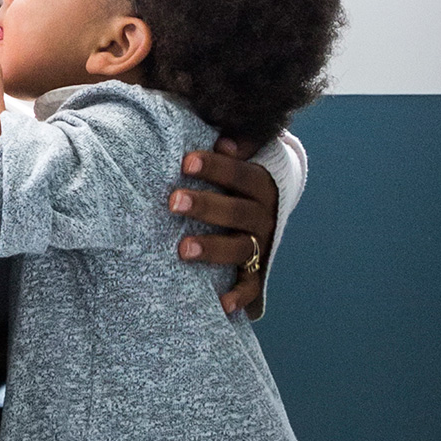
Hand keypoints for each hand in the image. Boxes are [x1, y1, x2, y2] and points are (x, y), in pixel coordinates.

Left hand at [170, 136, 279, 316]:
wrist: (267, 207)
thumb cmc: (235, 177)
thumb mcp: (241, 156)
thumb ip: (235, 141)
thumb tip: (223, 137)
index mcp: (261, 184)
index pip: (241, 173)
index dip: (216, 167)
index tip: (185, 161)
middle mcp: (264, 215)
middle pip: (238, 211)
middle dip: (206, 206)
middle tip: (173, 202)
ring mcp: (260, 244)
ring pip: (240, 247)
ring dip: (213, 248)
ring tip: (182, 250)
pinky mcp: (256, 271)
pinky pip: (250, 286)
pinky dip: (238, 296)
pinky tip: (220, 303)